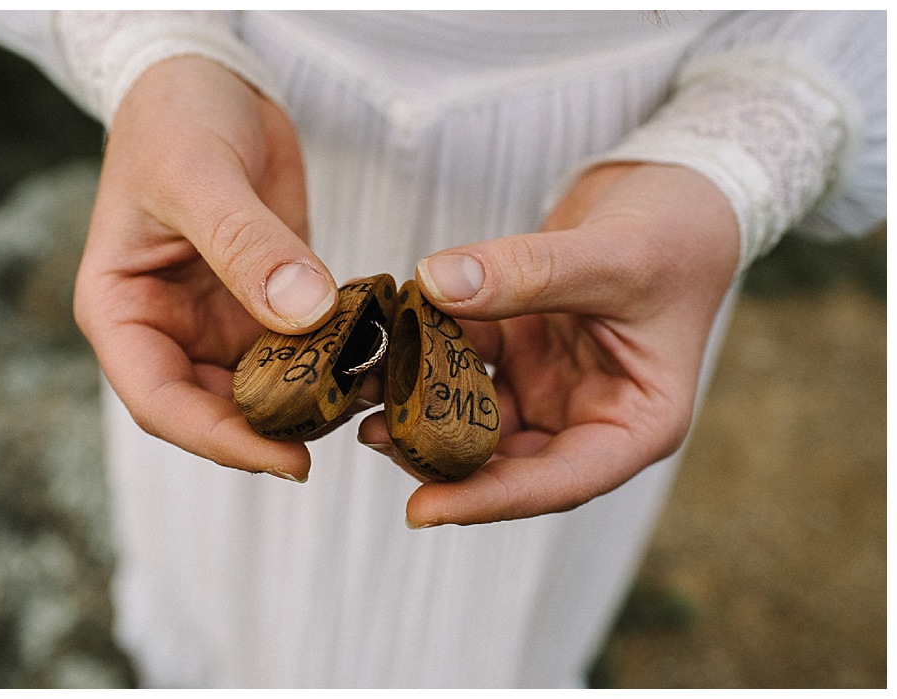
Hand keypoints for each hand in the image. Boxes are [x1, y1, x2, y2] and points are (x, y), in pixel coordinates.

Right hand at [75, 55, 338, 481]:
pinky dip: (337, 357)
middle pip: (215, 409)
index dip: (218, 439)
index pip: (159, 401)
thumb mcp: (200, 174)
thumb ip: (247, 244)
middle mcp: (165, 329)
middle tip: (347, 427)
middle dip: (277, 427)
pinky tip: (380, 355)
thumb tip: (305, 312)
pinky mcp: (265, 306)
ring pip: (264, 388)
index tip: (285, 458)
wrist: (207, 79)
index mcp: (121, 312)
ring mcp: (215, 321)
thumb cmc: (174, 119)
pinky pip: (301, 348)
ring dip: (315, 397)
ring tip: (373, 393)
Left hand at [357, 163, 740, 525]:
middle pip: (505, 460)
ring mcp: (549, 387)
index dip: (489, 499)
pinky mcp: (519, 351)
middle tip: (373, 436)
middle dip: (437, 453)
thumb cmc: (675, 231)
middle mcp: (589, 418)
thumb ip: (528, 272)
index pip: (558, 482)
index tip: (422, 508)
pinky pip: (463, 361)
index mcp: (637, 425)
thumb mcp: (613, 254)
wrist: (677, 189)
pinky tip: (385, 339)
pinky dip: (426, 351)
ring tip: (363, 391)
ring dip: (420, 404)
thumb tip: (433, 283)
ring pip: (473, 415)